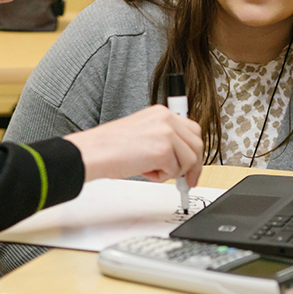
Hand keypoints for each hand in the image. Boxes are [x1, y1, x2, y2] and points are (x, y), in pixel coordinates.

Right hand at [65, 105, 202, 184]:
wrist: (95, 152)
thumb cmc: (111, 146)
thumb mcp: (143, 132)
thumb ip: (163, 138)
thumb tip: (181, 157)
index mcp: (161, 113)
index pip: (192, 130)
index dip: (194, 151)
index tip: (193, 166)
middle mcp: (166, 119)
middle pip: (197, 144)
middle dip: (193, 165)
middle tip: (185, 180)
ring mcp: (167, 133)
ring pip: (190, 160)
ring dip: (173, 172)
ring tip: (151, 170)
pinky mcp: (164, 151)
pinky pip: (175, 171)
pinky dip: (161, 177)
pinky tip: (145, 171)